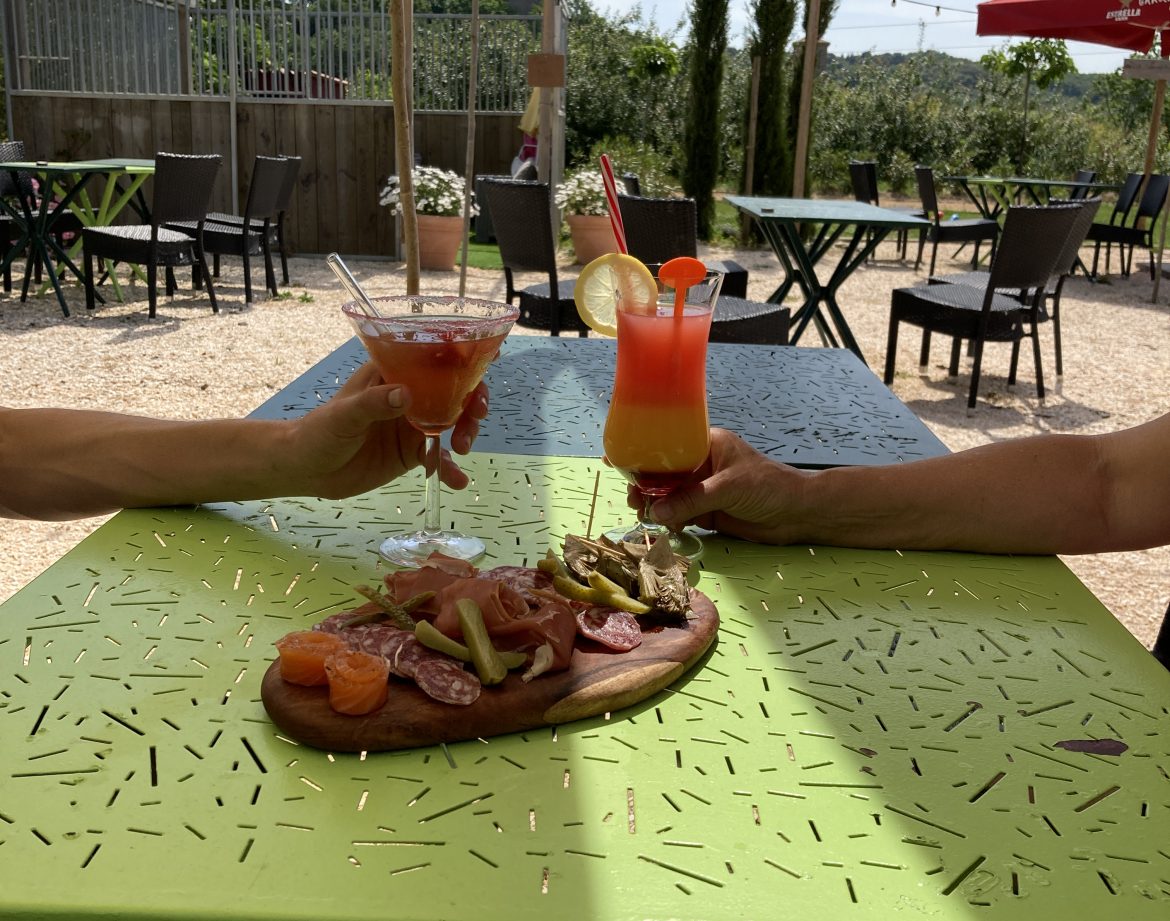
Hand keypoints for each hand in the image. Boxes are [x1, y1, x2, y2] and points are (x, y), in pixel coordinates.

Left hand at [286, 362, 488, 499]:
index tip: (487, 363)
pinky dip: (450, 468)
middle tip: (476, 417)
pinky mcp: (413, 453)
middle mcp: (409, 397)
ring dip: (466, 432)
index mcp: (393, 375)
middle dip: (472, 400)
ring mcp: (413, 425)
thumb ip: (374, 403)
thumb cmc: (319, 431)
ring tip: (463, 448)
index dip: (462, 360)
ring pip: (453, 422)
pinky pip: (439, 457)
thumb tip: (405, 395)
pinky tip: (457, 481)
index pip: (432, 360)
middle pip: (453, 391)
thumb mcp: (344, 415)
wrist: (308, 470)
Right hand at [642, 428, 809, 543]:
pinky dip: (670, 520)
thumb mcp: (728, 488)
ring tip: (643, 514)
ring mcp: (704, 490)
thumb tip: (656, 510)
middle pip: (665, 474)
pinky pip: (681, 514)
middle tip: (634, 498)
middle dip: (647, 485)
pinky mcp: (708, 512)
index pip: (670, 445)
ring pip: (671, 496)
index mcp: (707, 444)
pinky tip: (664, 525)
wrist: (798, 514)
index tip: (622, 463)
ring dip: (656, 505)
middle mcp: (702, 465)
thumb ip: (692, 499)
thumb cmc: (769, 486)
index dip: (646, 455)